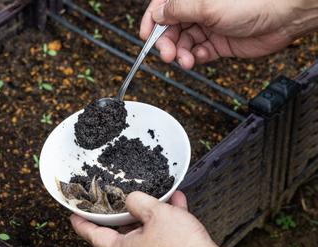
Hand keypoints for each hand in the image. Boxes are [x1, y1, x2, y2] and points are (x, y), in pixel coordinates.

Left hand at [70, 191, 223, 246]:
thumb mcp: (156, 215)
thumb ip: (139, 202)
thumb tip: (131, 198)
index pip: (94, 235)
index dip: (82, 222)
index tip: (74, 215)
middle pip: (121, 229)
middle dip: (124, 209)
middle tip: (118, 195)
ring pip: (146, 228)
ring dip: (152, 209)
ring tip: (157, 193)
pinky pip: (164, 231)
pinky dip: (169, 216)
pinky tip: (177, 202)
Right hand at [140, 0, 317, 68]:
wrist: (283, 17)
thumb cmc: (252, 2)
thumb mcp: (206, 5)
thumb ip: (177, 10)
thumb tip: (157, 15)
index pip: (162, 7)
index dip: (151, 21)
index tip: (144, 36)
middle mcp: (198, 10)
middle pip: (170, 28)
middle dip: (166, 42)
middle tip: (167, 54)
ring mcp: (208, 26)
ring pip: (183, 43)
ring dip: (180, 54)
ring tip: (185, 60)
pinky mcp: (218, 43)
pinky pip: (198, 53)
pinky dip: (196, 58)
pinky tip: (199, 58)